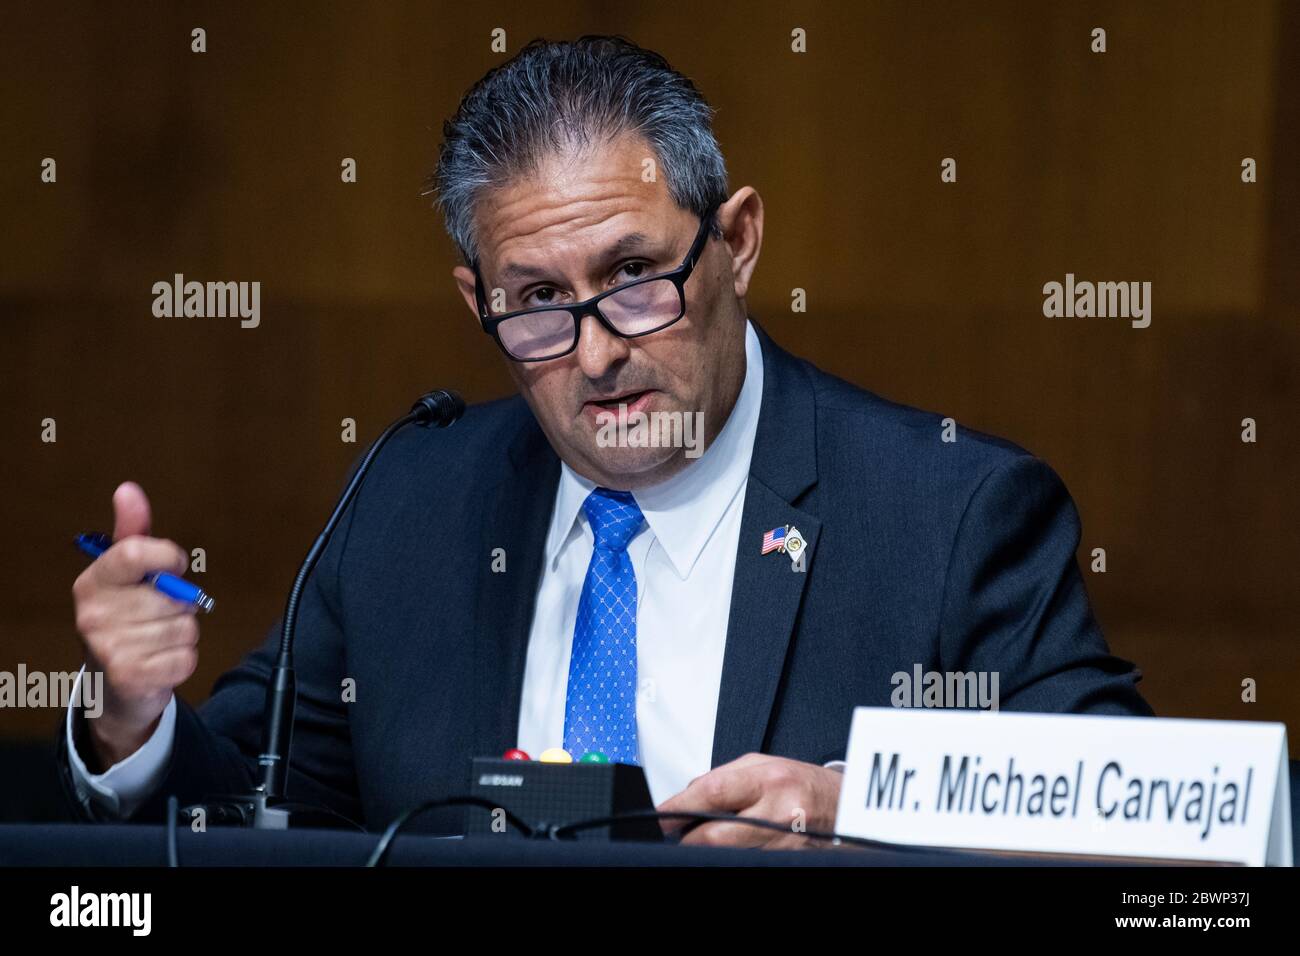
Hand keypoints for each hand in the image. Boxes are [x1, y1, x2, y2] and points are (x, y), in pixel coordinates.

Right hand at [71, 482, 198, 768]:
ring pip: (185, 627)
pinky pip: (187, 657)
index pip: (134, 553)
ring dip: (182, 634)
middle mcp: (93, 615)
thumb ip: (132, 533)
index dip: (168, 556)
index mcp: (92, 583)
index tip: (174, 565)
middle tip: (158, 616)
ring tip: (157, 640)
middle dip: (180, 605)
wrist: (113, 686)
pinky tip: (161, 662)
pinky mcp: (130, 677)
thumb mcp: (126, 576)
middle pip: (173, 596)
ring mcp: (109, 648)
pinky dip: (183, 660)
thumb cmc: (126, 620)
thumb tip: (128, 490)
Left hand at [656, 753, 843, 848]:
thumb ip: (725, 778)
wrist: (843, 808)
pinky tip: (733, 844)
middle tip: (678, 832)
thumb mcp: (765, 765)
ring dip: (710, 847)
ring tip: (708, 835)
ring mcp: (783, 843)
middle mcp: (778, 813)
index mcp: (770, 780)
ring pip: (727, 853)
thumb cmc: (802, 783)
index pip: (712, 793)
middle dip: (689, 837)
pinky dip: (732, 853)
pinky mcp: (785, 860)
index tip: (662, 815)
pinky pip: (745, 859)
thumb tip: (687, 797)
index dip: (679, 807)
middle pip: (715, 836)